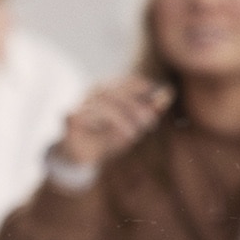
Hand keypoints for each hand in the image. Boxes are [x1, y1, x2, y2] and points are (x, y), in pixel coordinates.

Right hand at [56, 75, 172, 166]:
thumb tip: (168, 92)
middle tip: (149, 122)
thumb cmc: (107, 137)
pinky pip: (88, 115)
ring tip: (134, 134)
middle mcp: (93, 93)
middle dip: (134, 106)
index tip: (157, 99)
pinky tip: (119, 135)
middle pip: (115, 92)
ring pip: (103, 103)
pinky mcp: (71, 117)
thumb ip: (150, 109)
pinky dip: (106, 124)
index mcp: (110, 90)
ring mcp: (81, 104)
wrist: (81, 157)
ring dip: (122, 118)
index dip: (142, 87)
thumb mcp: (134, 125)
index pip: (127, 82)